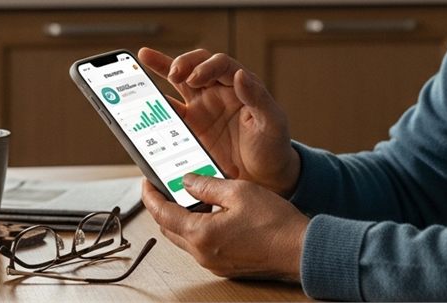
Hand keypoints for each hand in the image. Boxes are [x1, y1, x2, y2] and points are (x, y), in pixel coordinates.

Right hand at [138, 47, 299, 195]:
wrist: (265, 178)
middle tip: (173, 73)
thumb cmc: (274, 147)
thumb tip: (241, 74)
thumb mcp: (273, 122)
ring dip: (161, 69)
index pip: (220, 64)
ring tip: (143, 59)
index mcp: (240, 85)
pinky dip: (155, 104)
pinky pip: (169, 112)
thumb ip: (258, 97)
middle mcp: (218, 91)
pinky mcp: (190, 127)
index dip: (206, 66)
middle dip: (181, 63)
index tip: (196, 78)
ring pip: (177, 82)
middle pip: (194, 65)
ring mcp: (202, 108)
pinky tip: (140, 98)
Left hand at [141, 176, 308, 280]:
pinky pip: (201, 246)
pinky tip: (212, 213)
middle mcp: (202, 253)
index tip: (146, 182)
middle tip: (166, 186)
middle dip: (164, 206)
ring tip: (192, 195)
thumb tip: (187, 181)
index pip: (162, 214)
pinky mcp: (225, 265)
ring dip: (182, 218)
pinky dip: (198, 228)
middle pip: (169, 228)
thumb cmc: (275, 223)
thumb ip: (207, 185)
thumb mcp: (239, 192)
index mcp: (201, 234)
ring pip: (184, 238)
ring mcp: (213, 262)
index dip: (150, 196)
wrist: (300, 250)